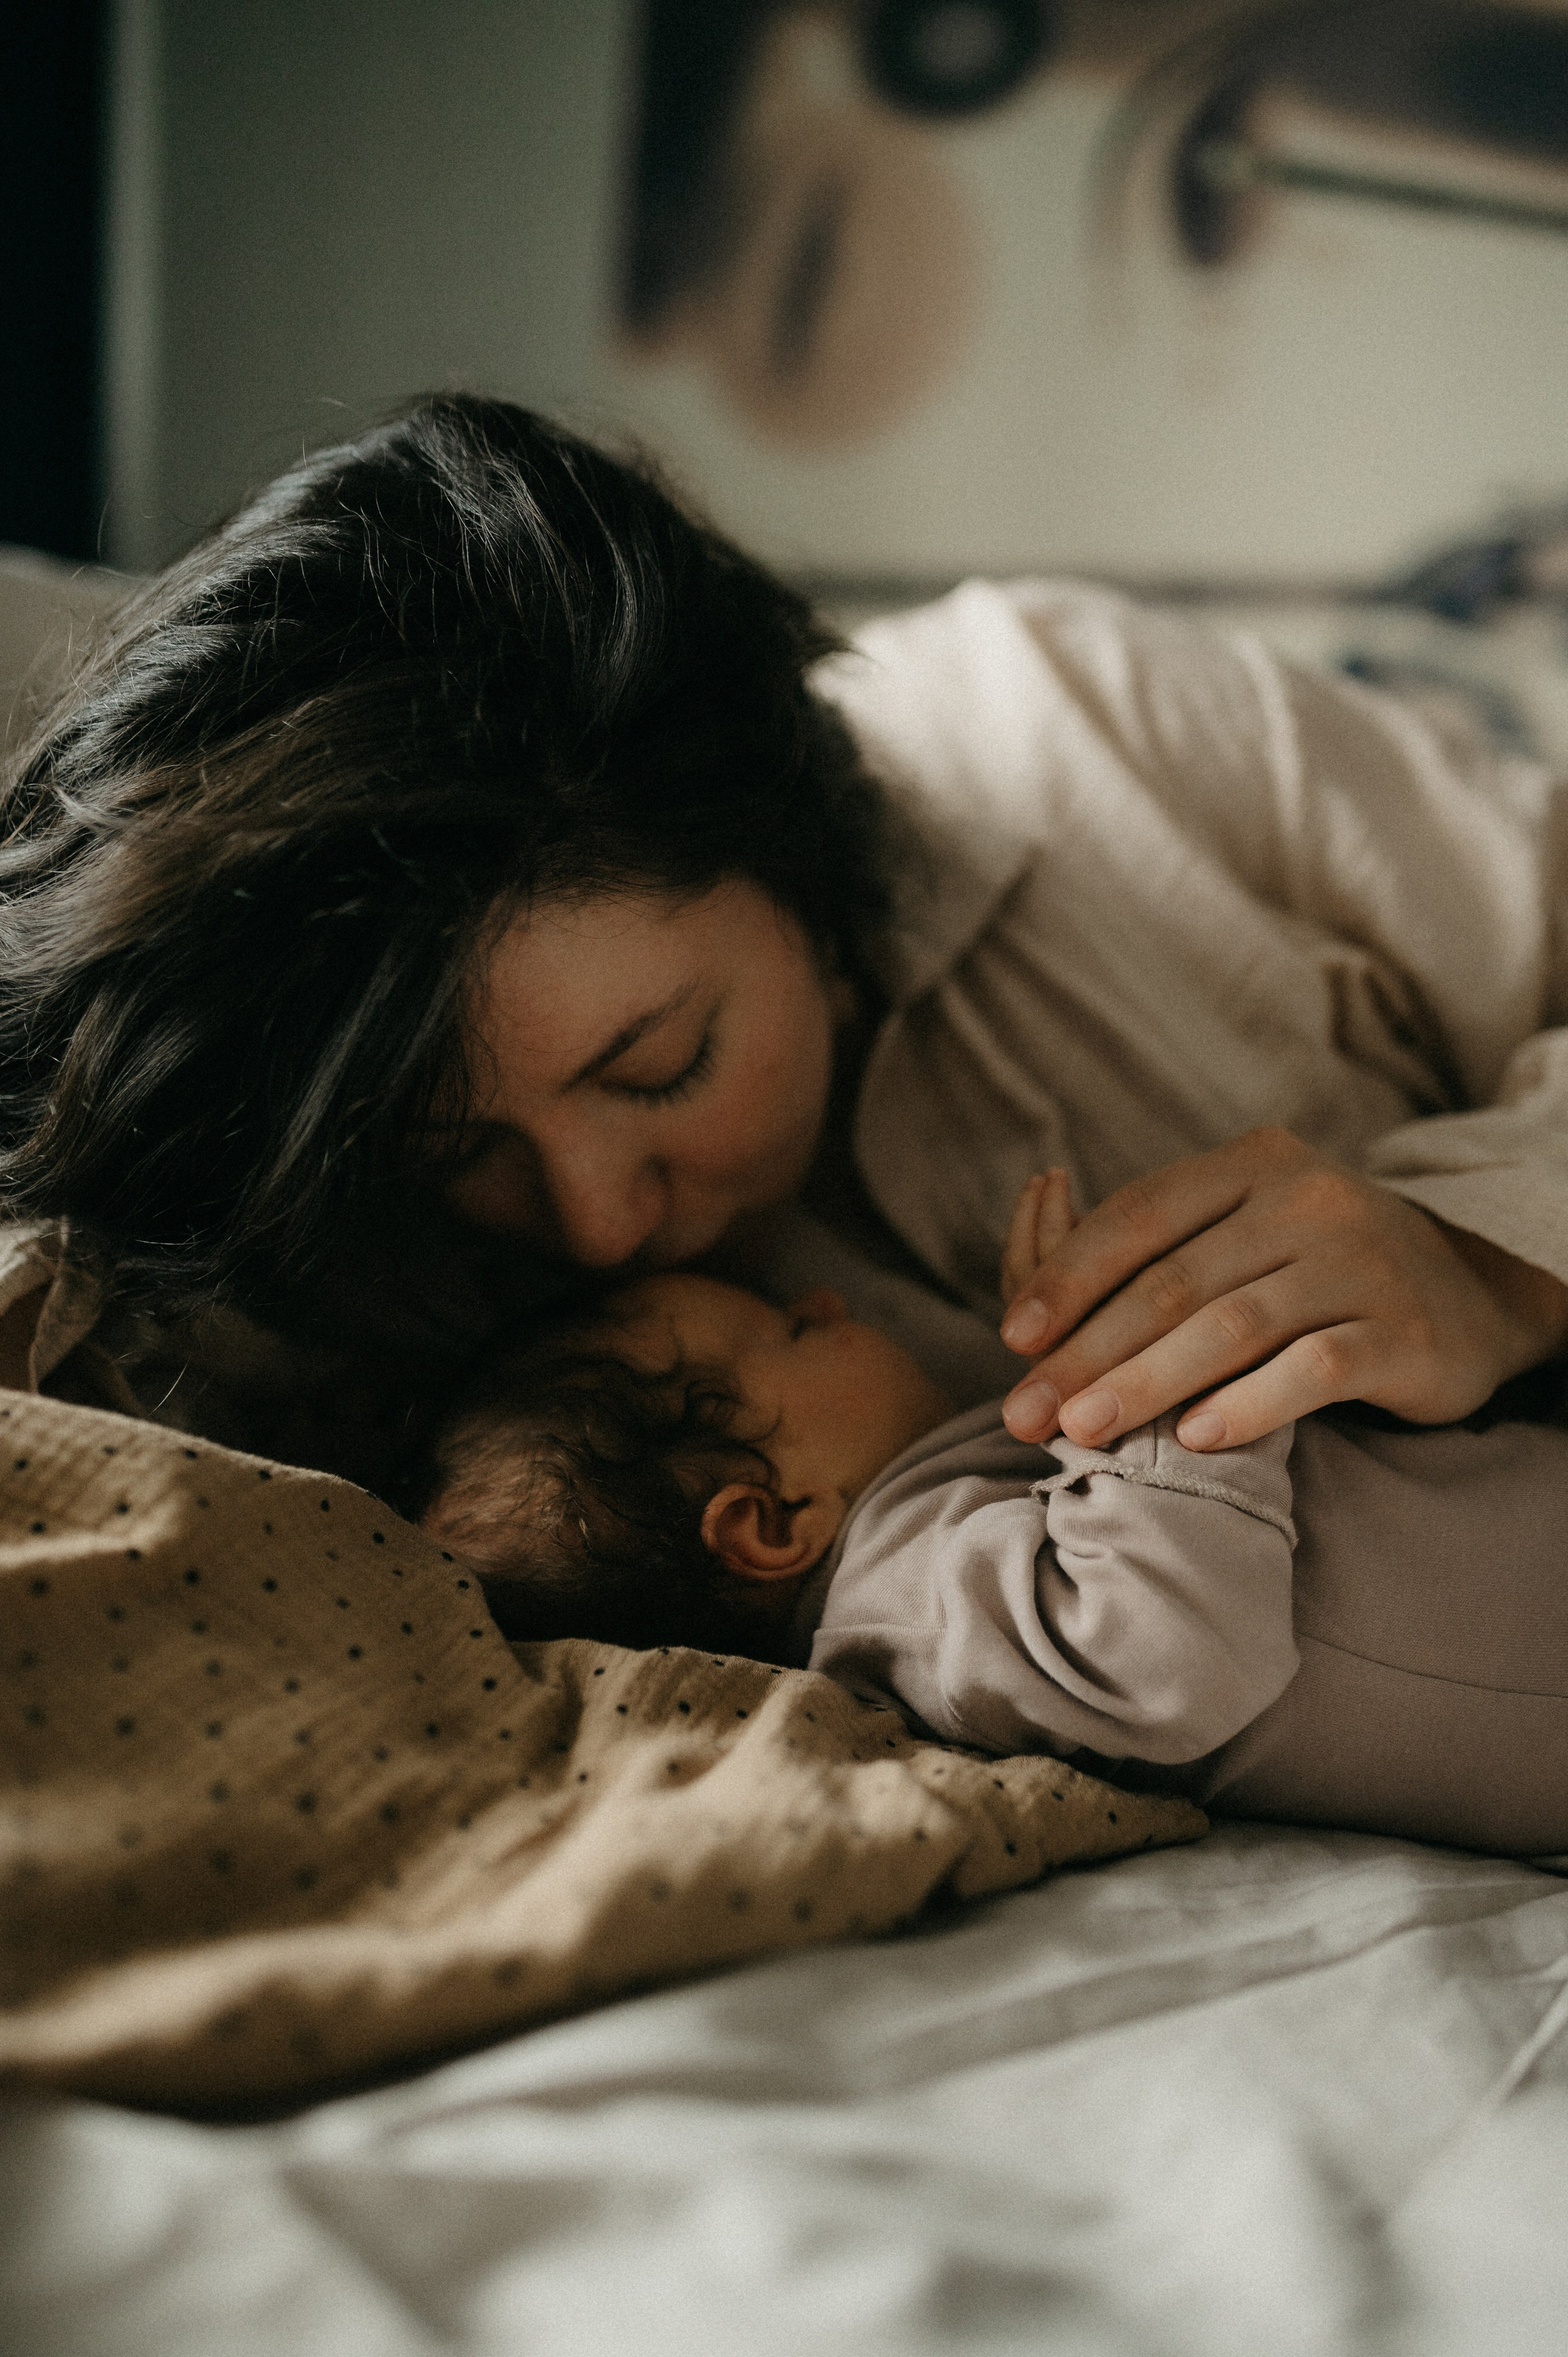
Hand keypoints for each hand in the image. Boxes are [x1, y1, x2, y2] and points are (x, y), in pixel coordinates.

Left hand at [998, 1127, 1567, 1450]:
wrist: (1467, 1296)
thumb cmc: (1318, 1269)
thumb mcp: (1246, 1227)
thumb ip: (1158, 1246)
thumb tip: (1026, 1275)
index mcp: (1254, 1164)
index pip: (1140, 1215)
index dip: (1068, 1276)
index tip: (1012, 1338)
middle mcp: (1308, 1200)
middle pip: (1173, 1281)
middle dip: (1087, 1352)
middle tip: (1024, 1413)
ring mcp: (1360, 1265)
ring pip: (1231, 1327)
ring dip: (1146, 1383)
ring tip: (1082, 1431)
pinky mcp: (1402, 1334)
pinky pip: (1312, 1370)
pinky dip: (1248, 1404)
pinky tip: (1195, 1437)